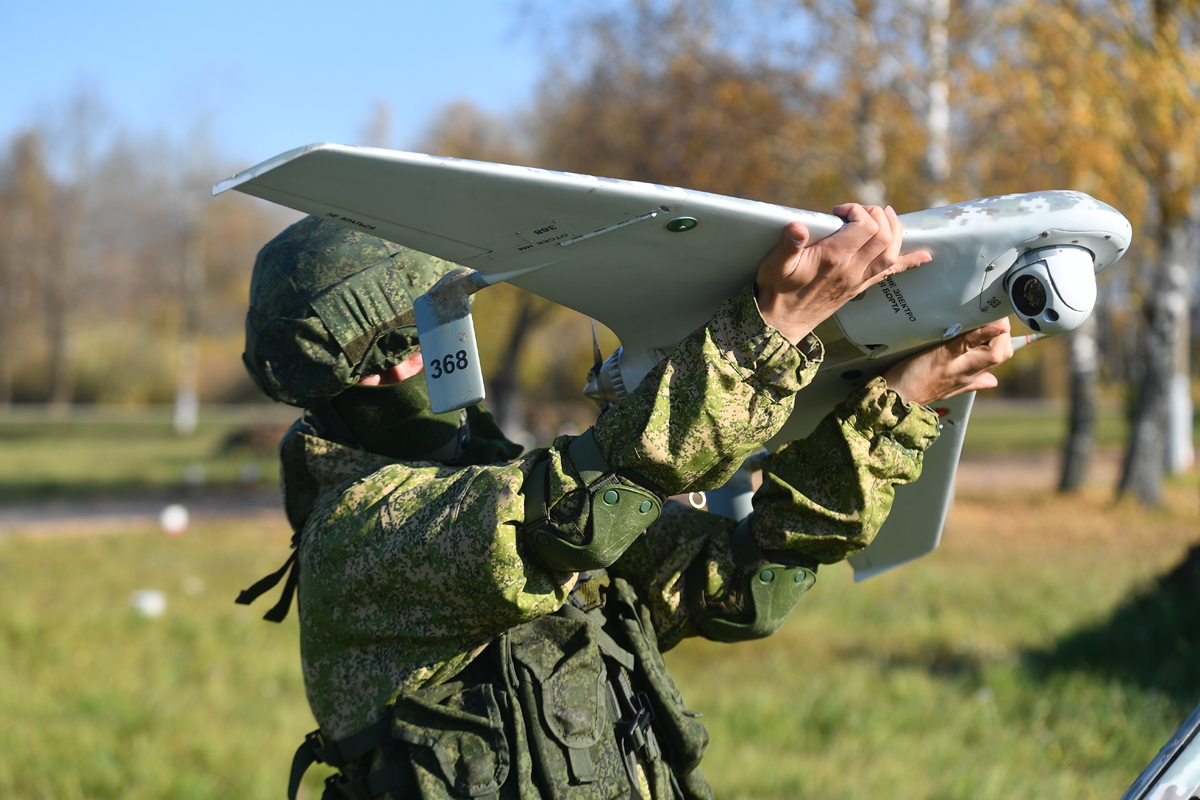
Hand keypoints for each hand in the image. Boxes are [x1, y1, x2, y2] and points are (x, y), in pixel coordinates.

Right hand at [755, 204, 930, 343]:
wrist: (783, 322)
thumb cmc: (777, 291)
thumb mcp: (774, 265)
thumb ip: (787, 245)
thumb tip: (796, 226)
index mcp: (833, 258)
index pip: (864, 225)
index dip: (856, 210)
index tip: (838, 210)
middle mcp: (852, 269)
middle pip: (884, 235)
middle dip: (877, 215)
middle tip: (860, 211)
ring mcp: (859, 279)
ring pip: (892, 251)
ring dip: (895, 230)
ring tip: (887, 217)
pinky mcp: (860, 287)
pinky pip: (891, 272)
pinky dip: (909, 262)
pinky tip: (924, 256)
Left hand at [883, 318, 1014, 406]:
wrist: (897, 396)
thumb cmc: (919, 388)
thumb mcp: (951, 388)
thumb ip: (974, 382)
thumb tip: (993, 381)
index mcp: (971, 375)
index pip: (1002, 355)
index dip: (1005, 338)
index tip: (1000, 325)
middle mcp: (969, 371)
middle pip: (1003, 352)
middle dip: (1005, 331)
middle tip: (994, 315)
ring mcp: (959, 364)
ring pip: (994, 350)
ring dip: (997, 328)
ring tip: (988, 313)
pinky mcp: (944, 356)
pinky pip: (969, 342)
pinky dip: (983, 332)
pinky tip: (991, 324)